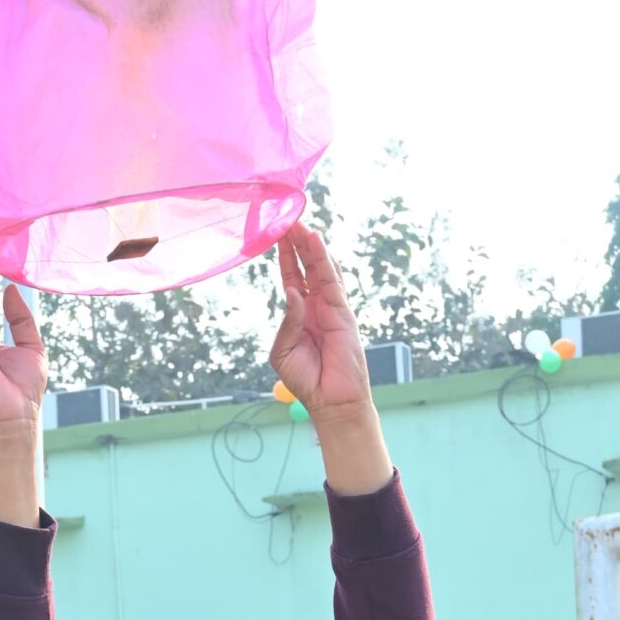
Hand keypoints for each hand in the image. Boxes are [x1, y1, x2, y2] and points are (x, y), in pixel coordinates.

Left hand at [270, 225, 369, 416]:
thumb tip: (293, 292)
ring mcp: (331, 307)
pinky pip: (332, 281)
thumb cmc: (307, 380)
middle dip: (296, 242)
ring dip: (310, 245)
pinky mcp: (343, 313)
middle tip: (287, 217)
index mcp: (300, 313)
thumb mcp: (283, 350)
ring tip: (298, 222)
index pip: (292, 276)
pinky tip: (316, 241)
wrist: (331, 402)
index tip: (276, 233)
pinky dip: (324, 260)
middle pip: (306, 266)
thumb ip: (287, 321)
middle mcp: (316, 305)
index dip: (284, 255)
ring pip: (320, 268)